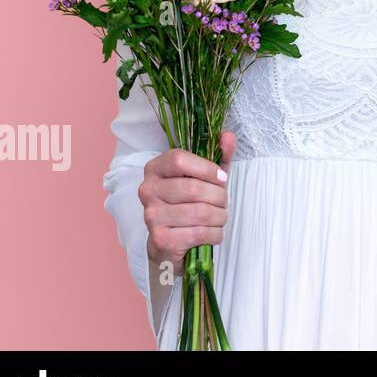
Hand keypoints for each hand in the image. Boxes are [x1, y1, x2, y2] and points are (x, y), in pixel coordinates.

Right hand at [141, 131, 235, 280]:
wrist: (169, 241)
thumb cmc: (189, 202)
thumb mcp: (206, 176)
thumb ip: (219, 155)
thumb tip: (228, 136)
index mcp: (155, 169)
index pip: (179, 160)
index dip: (207, 168)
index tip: (222, 178)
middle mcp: (148, 190)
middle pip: (193, 188)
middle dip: (219, 196)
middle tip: (224, 202)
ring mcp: (151, 215)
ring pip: (200, 212)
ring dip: (220, 216)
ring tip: (220, 216)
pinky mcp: (160, 239)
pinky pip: (199, 232)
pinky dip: (216, 233)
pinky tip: (214, 232)